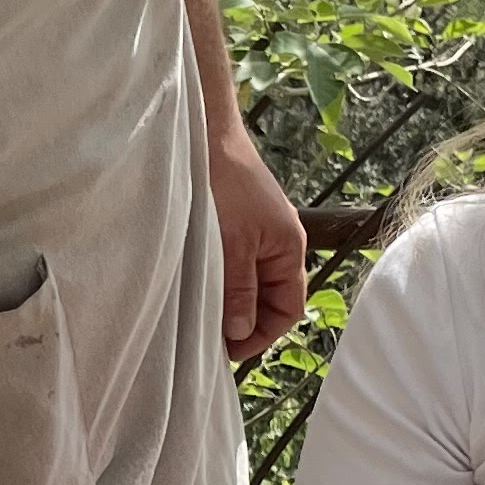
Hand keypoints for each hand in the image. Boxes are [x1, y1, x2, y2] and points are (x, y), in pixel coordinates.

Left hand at [205, 122, 311, 359]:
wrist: (206, 135)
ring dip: (227, 300)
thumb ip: (238, 290)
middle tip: (207, 336)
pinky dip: (218, 279)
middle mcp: (278, 244)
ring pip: (248, 282)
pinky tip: (196, 283)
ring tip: (199, 312)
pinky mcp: (235, 224)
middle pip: (269, 299)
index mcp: (289, 249)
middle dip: (243, 320)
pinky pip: (233, 263)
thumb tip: (241, 331)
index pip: (289, 308)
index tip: (228, 349)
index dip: (262, 334)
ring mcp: (256, 234)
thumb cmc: (224, 184)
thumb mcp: (232, 245)